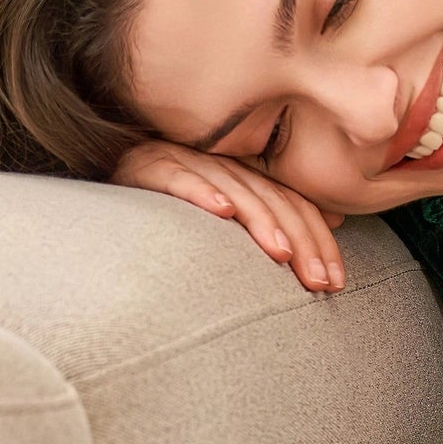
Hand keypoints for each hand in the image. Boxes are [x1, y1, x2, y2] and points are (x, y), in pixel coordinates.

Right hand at [110, 139, 346, 292]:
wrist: (105, 195)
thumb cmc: (171, 211)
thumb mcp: (230, 217)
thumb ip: (278, 216)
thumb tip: (337, 222)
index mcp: (243, 176)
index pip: (291, 205)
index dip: (318, 242)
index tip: (336, 282)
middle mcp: (219, 164)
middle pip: (270, 199)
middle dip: (299, 240)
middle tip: (317, 281)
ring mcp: (183, 160)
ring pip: (233, 188)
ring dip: (260, 221)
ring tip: (281, 253)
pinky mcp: (146, 165)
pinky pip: (177, 176)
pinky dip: (200, 191)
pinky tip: (221, 211)